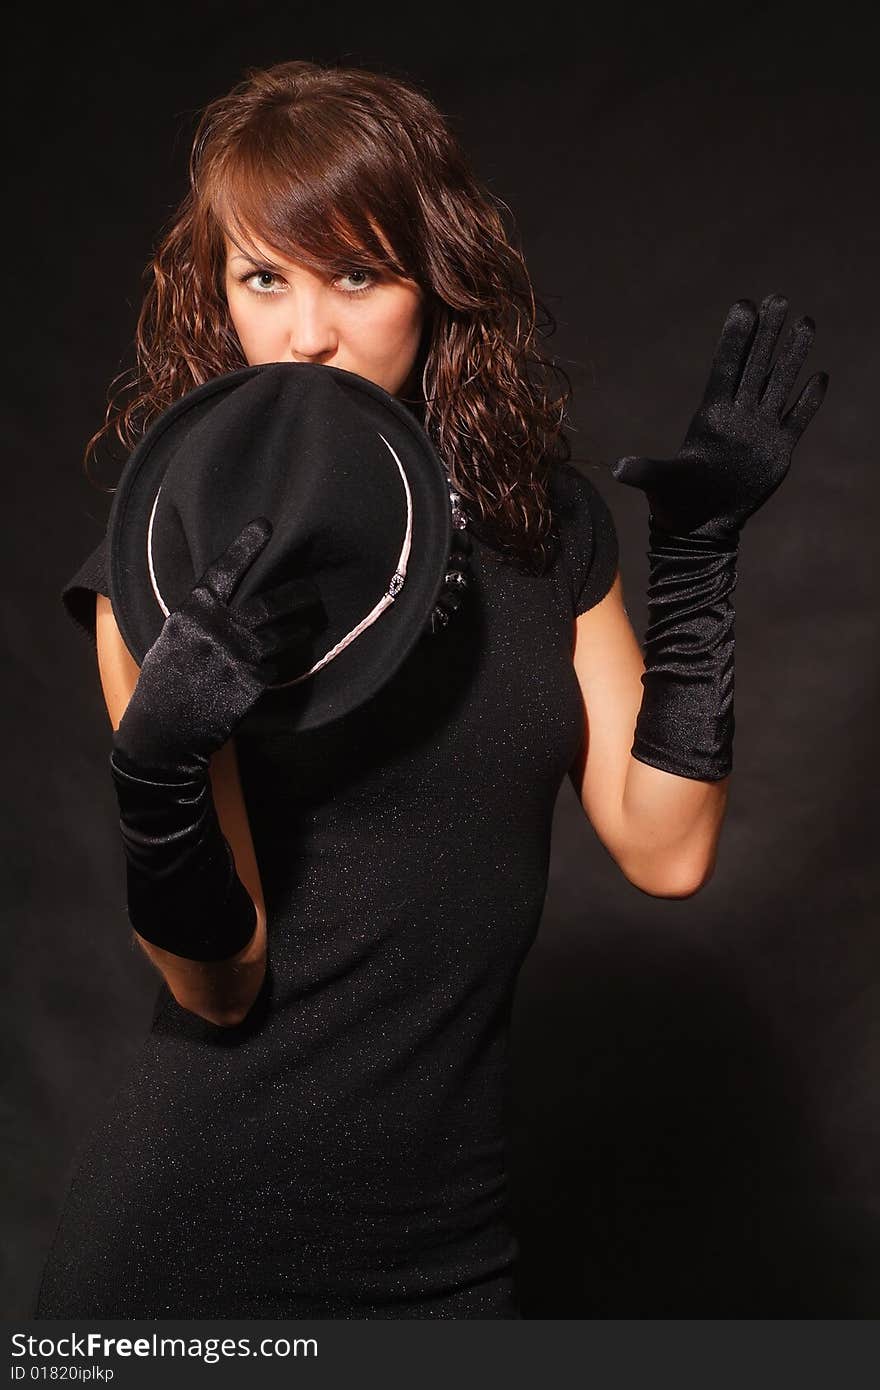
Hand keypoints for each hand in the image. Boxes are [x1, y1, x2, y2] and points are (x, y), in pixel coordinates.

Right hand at [113, 517, 324, 776]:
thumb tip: (225, 600)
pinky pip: (276, 665)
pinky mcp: (253, 681)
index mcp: (193, 612)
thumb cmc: (163, 682)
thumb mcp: (172, 639)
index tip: (264, 526)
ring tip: (313, 622)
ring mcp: (239, 655)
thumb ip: (200, 617)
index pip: (224, 571)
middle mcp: (218, 628)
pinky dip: (276, 664)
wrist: (165, 731)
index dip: (244, 547)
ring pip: (284, 633)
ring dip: (302, 627)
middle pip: (270, 602)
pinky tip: (277, 664)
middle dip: (298, 594)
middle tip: (313, 589)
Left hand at [611, 293, 829, 543]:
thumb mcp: (659, 484)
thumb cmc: (674, 502)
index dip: (735, 338)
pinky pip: (797, 419)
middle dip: (768, 333)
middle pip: (756, 366)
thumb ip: (645, 471)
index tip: (744, 305)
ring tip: (806, 321)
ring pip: (780, 384)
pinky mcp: (778, 451)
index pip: (726, 368)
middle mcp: (738, 417)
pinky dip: (809, 400)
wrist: (699, 526)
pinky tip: (819, 376)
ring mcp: (760, 431)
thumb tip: (619, 470)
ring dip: (793, 356)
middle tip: (779, 297)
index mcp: (711, 416)